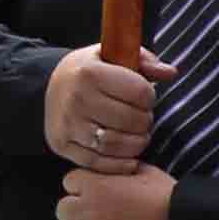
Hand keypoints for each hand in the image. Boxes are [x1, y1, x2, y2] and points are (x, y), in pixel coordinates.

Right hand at [42, 47, 169, 171]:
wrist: (48, 86)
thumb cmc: (89, 71)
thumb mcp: (112, 55)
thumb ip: (144, 61)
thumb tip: (170, 73)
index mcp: (89, 73)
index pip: (140, 92)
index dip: (149, 96)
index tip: (143, 96)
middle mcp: (76, 99)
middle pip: (132, 121)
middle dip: (144, 121)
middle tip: (141, 118)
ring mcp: (67, 124)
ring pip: (116, 145)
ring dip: (136, 144)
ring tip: (136, 135)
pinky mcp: (61, 145)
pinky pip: (98, 163)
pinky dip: (119, 163)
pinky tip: (127, 155)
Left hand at [55, 163, 173, 219]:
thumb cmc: (172, 203)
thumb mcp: (148, 174)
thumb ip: (123, 170)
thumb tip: (116, 170)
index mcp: (98, 187)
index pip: (70, 183)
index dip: (84, 188)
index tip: (97, 196)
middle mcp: (89, 213)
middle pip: (63, 211)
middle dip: (79, 214)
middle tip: (99, 219)